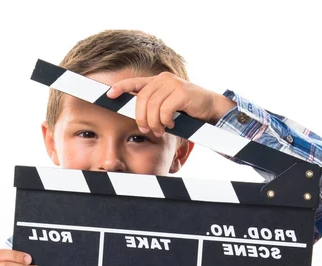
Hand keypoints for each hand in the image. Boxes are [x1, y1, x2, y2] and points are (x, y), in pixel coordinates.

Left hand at [107, 72, 234, 136]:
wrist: (211, 108)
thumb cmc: (189, 110)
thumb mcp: (168, 106)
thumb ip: (155, 107)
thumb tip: (139, 120)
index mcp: (158, 81)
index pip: (135, 82)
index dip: (121, 87)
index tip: (109, 95)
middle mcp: (163, 79)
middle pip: (141, 99)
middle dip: (141, 118)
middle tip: (147, 130)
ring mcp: (173, 83)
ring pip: (152, 106)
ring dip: (154, 122)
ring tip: (160, 130)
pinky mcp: (182, 91)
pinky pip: (165, 109)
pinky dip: (166, 120)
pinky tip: (172, 123)